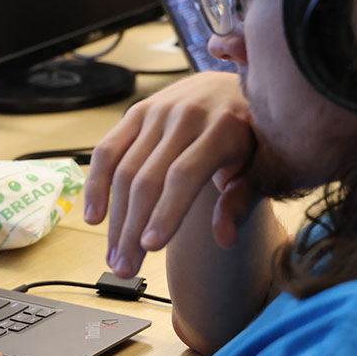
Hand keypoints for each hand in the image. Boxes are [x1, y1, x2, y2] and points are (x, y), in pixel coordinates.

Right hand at [84, 72, 260, 278]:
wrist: (237, 86)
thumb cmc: (253, 135)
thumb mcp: (262, 165)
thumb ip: (242, 199)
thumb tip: (225, 238)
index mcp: (222, 127)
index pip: (184, 174)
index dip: (166, 211)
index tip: (151, 247)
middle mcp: (185, 115)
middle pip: (148, 178)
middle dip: (133, 228)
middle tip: (125, 268)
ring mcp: (157, 111)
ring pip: (124, 169)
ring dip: (114, 218)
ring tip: (114, 256)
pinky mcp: (137, 112)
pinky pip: (107, 149)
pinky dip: (95, 183)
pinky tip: (94, 216)